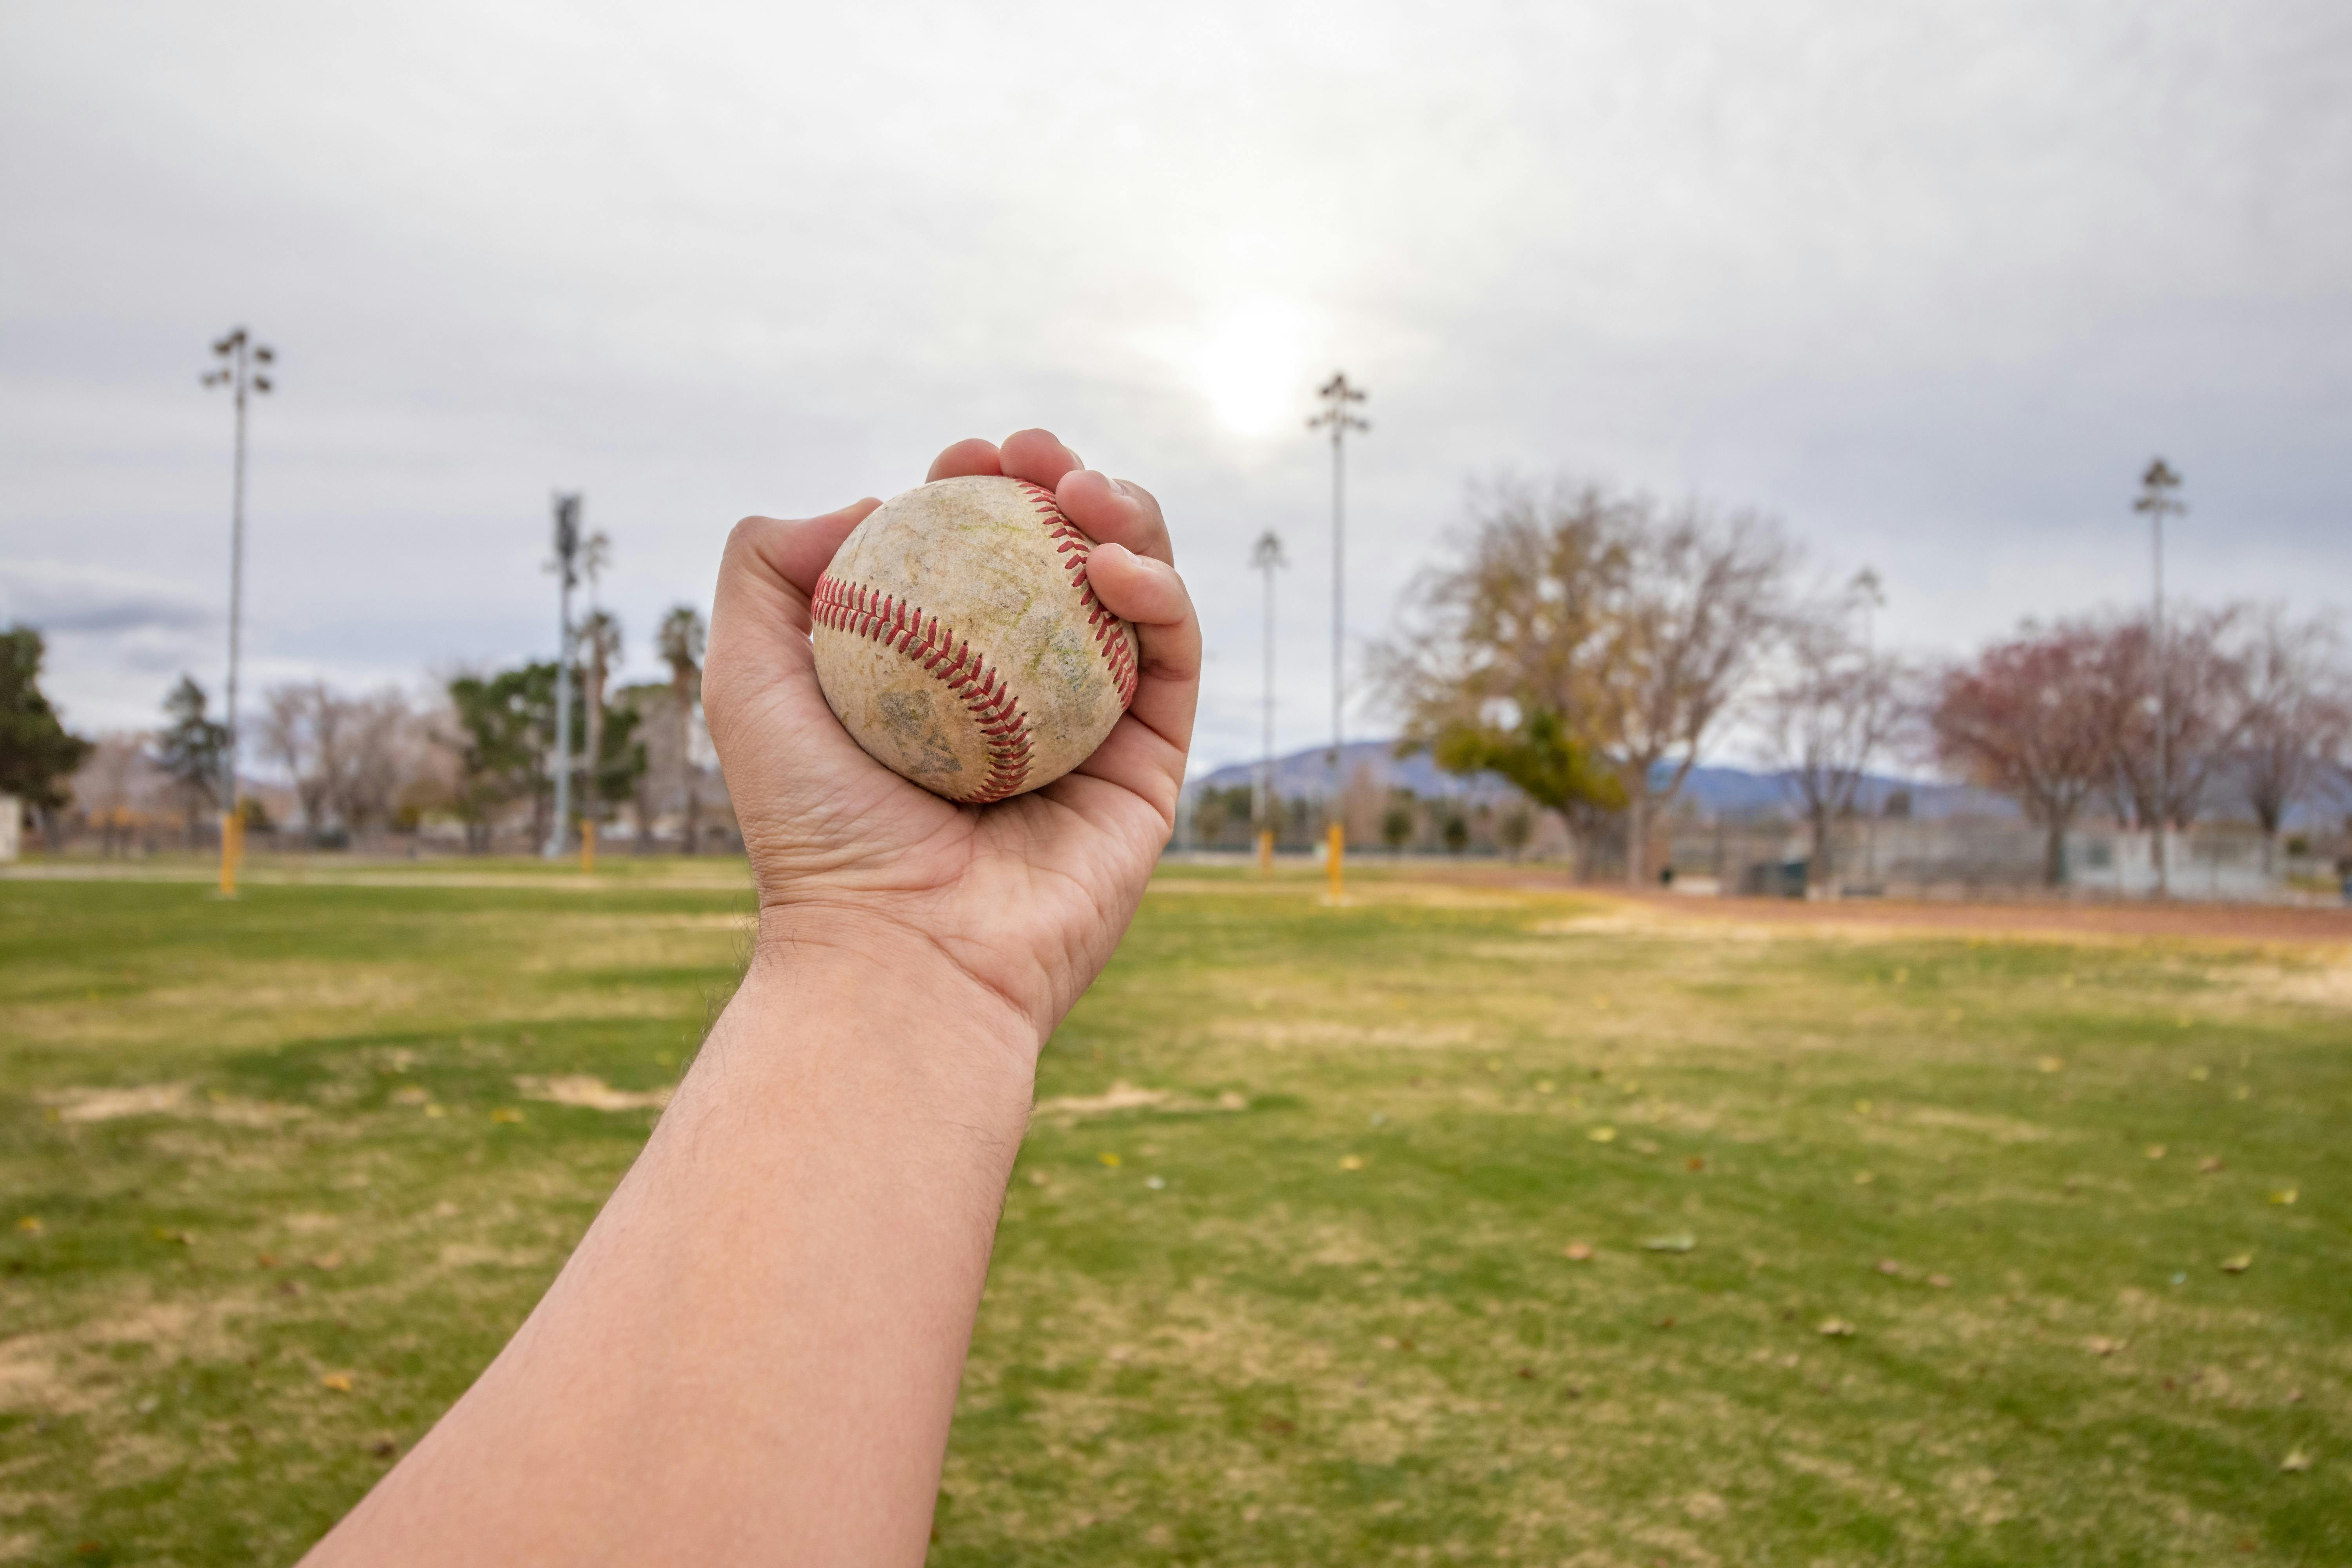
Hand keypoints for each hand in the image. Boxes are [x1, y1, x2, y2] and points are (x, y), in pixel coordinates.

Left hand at [703, 428, 1199, 1047]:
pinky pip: (1173, 659)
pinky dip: (1159, 593)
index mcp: (941, 675)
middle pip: (1064, 561)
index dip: (979, 488)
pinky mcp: (1153, 768)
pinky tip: (1114, 564)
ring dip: (1126, 518)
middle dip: (1062, 484)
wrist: (899, 952)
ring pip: (1135, 594)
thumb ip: (766, 573)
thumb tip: (865, 502)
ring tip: (1087, 490)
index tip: (964, 455)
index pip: (976, 556)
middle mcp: (1023, 697)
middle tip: (1037, 453)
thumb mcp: (748, 682)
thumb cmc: (817, 833)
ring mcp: (1095, 731)